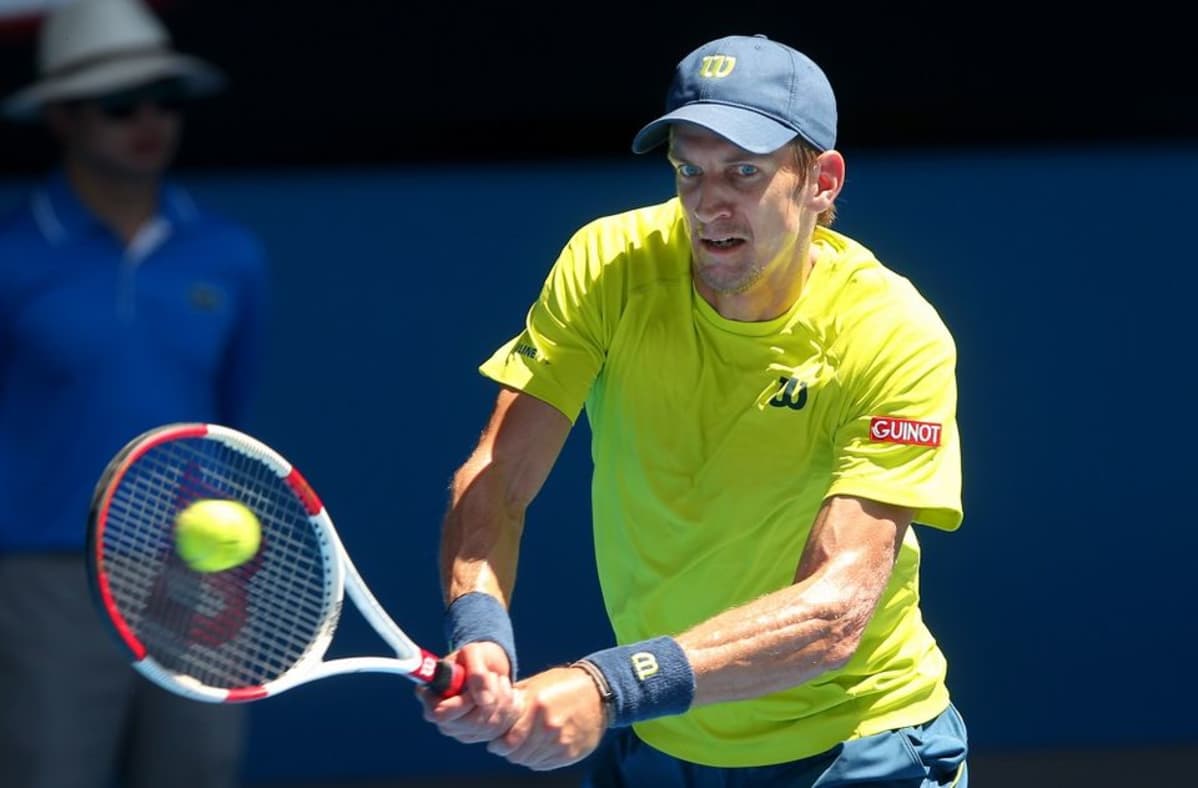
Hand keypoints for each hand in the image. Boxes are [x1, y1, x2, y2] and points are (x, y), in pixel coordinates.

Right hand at [418, 641, 519, 743]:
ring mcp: (462, 731)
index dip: (460, 703)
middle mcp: (444, 720)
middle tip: (492, 676)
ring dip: (501, 698)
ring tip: (499, 679)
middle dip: (488, 696)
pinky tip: (506, 692)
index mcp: (432, 698)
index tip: (473, 687)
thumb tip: (484, 701)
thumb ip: (475, 672)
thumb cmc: (475, 657)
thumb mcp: (474, 653)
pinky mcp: (482, 735)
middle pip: (469, 723)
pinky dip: (509, 706)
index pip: (439, 714)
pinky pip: (501, 728)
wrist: (489, 665)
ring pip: (488, 725)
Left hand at [486, 666, 606, 770]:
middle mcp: (549, 727)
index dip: (498, 744)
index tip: (495, 742)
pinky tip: (538, 747)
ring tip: (524, 744)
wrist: (600, 693)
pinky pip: (544, 764)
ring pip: (529, 761)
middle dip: (508, 751)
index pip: (508, 739)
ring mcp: (561, 742)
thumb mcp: (537, 684)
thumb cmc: (564, 684)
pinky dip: (537, 758)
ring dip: (522, 755)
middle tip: (506, 745)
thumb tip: (491, 713)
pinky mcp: (571, 753)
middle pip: (517, 754)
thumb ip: (514, 699)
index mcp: (538, 706)